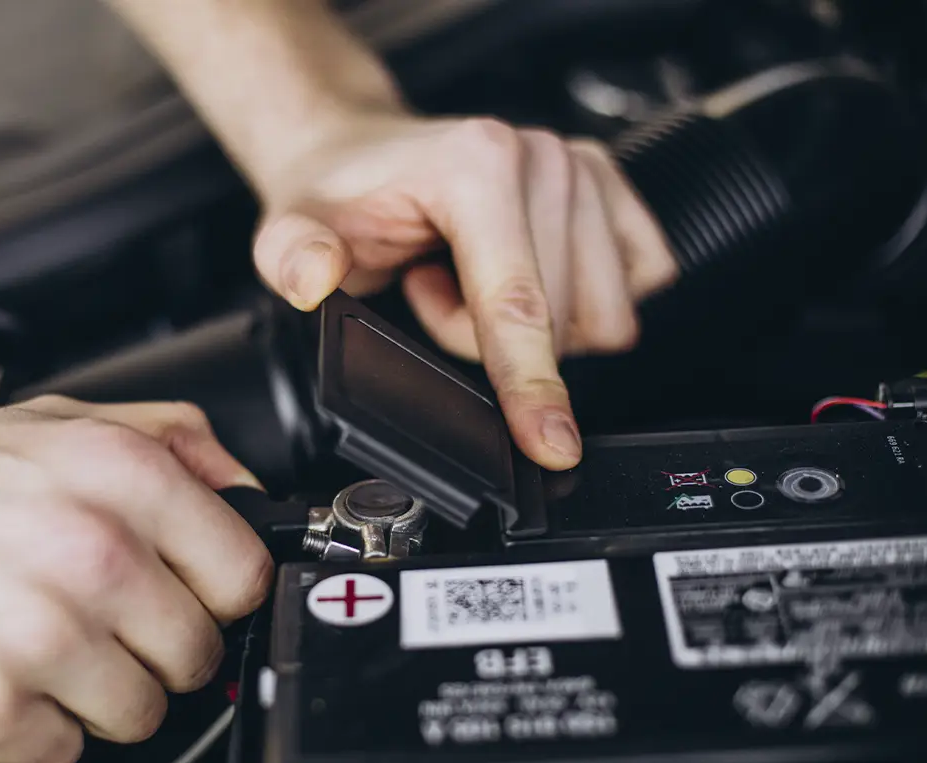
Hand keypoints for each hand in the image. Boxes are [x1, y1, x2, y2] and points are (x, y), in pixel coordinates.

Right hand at [0, 397, 270, 762]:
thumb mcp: (52, 420)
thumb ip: (169, 439)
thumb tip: (245, 487)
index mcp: (120, 475)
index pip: (244, 575)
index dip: (213, 595)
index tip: (179, 597)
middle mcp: (90, 549)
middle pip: (196, 655)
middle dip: (150, 652)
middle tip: (89, 626)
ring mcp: (40, 630)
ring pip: (138, 714)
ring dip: (89, 696)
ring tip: (29, 649)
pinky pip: (60, 751)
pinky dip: (26, 731)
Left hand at [252, 114, 677, 469]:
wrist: (357, 153)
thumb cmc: (338, 195)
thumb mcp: (290, 228)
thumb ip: (294, 256)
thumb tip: (314, 276)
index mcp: (477, 164)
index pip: (517, 304)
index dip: (531, 385)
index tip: (551, 445)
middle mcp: (542, 157)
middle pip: (558, 323)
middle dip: (487, 339)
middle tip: (428, 292)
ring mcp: (584, 168)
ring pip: (599, 316)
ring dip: (532, 326)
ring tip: (466, 281)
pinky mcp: (611, 189)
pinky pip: (635, 287)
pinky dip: (577, 306)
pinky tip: (518, 276)